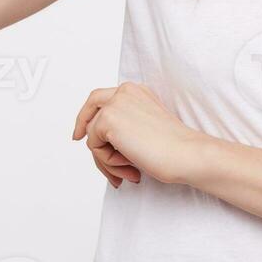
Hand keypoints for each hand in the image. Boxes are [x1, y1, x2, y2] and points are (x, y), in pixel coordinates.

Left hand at [71, 82, 208, 186]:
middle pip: (90, 108)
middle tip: (77, 139)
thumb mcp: (144, 128)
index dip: (89, 114)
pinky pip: (93, 147)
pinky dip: (108, 162)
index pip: (104, 98)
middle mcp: (125, 91)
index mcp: (138, 91)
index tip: (81, 131)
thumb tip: (96, 140)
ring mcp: (114, 103)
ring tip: (127, 170)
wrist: (184, 153)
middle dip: (83, 127)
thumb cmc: (173, 148)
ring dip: (106, 158)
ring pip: (92, 134)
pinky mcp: (107, 120)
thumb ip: (123, 125)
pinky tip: (129, 165)